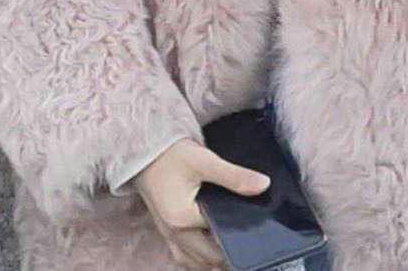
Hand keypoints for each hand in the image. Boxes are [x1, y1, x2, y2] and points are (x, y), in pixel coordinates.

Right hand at [132, 136, 269, 268]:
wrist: (143, 148)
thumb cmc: (171, 154)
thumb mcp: (205, 161)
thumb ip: (234, 176)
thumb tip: (263, 185)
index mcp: (183, 220)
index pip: (220, 239)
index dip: (239, 236)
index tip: (255, 231)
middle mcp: (173, 233)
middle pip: (207, 258)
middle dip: (227, 253)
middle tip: (247, 238)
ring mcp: (167, 234)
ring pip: (193, 262)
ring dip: (211, 259)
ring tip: (230, 243)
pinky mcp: (164, 229)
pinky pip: (182, 255)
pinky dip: (196, 256)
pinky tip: (208, 243)